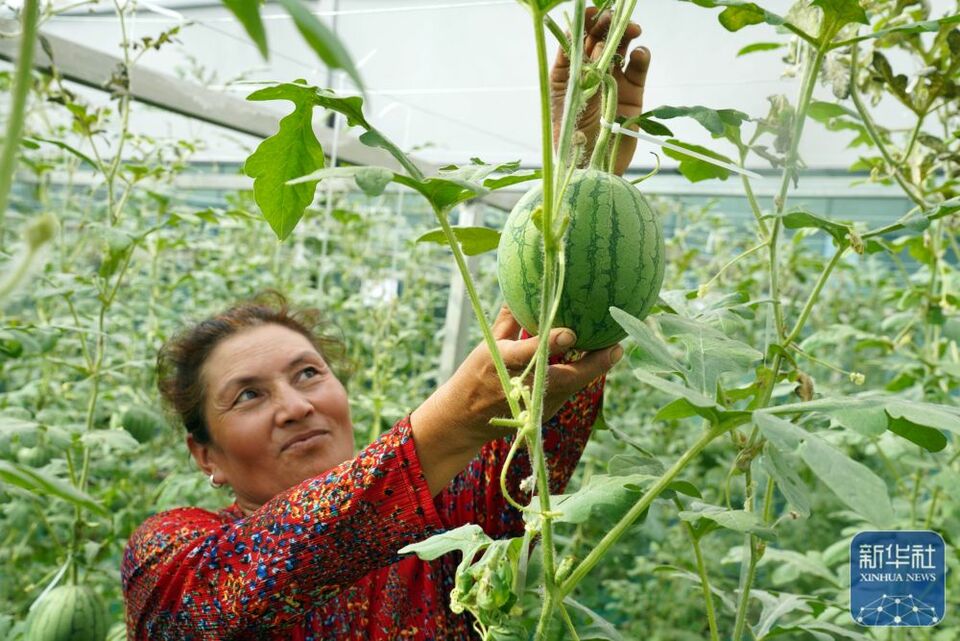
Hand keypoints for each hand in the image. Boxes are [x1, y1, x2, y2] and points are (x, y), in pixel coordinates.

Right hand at [410, 306, 621, 494]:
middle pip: (564, 379)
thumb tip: (520, 289)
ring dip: (593, 369)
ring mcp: (534, 404)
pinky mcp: (542, 413)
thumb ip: (509, 319)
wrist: (465, 419)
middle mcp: (522, 386)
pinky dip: (581, 377)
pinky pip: (567, 392)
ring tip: (614, 349)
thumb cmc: (475, 374)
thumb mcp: (488, 344)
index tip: (571, 333)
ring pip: (572, 387)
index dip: (550, 344)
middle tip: (615, 347)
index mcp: (504, 363)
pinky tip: (597, 361)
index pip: (529, 354)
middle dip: (593, 365)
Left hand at [550, 7, 649, 175]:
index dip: (583, 25)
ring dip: (627, 37)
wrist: (593, 170)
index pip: (575, 42)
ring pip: (621, 51)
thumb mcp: (567, 101)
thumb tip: (592, 44)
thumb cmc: (570, 140)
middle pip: (599, 42)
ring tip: (633, 31)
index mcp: (567, 76)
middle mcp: (589, 77)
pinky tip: (640, 55)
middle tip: (615, 18)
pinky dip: (641, 58)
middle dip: (606, 26)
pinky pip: (638, 70)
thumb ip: (579, 70)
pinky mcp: (633, 95)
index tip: (592, 12)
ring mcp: (612, 84)